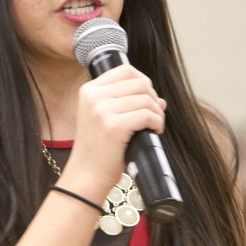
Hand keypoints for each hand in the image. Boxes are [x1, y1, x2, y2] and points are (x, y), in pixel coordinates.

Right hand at [69, 64, 165, 187]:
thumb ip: (127, 104)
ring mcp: (102, 110)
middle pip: (140, 82)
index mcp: (89, 90)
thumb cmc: (97, 150)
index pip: (126, 70)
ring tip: (153, 126)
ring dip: (157, 113)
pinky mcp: (114, 126)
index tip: (146, 100)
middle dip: (153, 98)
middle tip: (152, 116)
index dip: (143, 82)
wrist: (86, 176)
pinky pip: (148, 115)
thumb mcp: (104, 119)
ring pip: (147, 99)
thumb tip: (159, 99)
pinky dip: (157, 123)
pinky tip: (153, 132)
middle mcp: (94, 96)